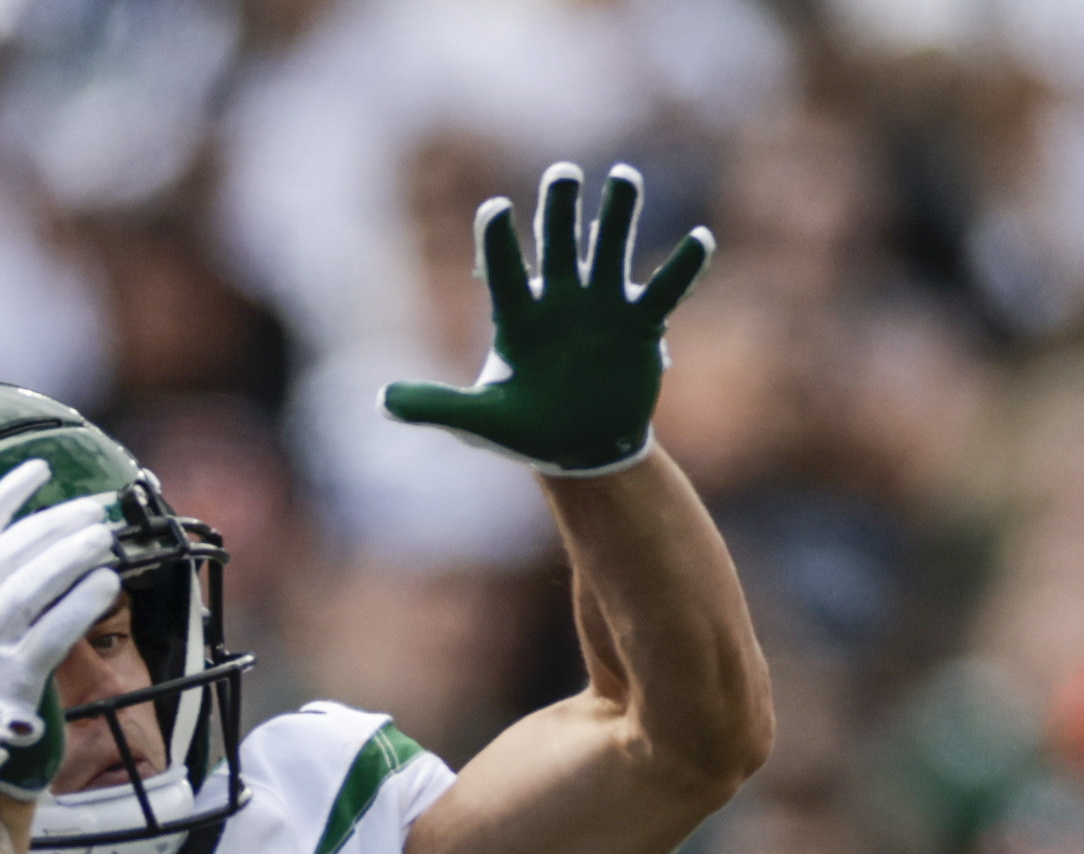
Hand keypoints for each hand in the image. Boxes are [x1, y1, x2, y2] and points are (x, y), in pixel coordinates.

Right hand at [0, 462, 119, 802]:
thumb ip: (7, 588)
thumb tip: (51, 540)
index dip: (7, 498)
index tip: (40, 469)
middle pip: (7, 557)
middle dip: (53, 526)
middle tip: (96, 512)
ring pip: (24, 589)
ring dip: (67, 558)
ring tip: (105, 539)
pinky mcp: (15, 681)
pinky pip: (48, 635)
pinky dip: (79, 605)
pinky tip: (107, 582)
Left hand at [381, 161, 710, 477]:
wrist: (581, 448)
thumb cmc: (526, 430)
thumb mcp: (480, 422)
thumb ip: (435, 406)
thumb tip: (382, 400)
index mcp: (518, 316)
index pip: (504, 268)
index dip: (499, 240)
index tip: (496, 209)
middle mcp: (560, 300)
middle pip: (559, 244)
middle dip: (560, 209)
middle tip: (563, 175)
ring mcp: (602, 308)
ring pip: (610, 251)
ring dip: (618, 216)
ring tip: (625, 178)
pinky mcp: (639, 327)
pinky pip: (664, 291)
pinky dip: (682, 269)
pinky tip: (701, 240)